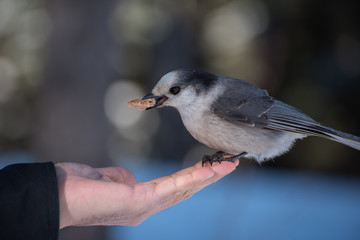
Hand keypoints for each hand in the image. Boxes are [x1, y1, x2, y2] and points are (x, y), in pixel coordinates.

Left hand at [55, 160, 237, 228]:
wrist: (55, 194)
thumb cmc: (78, 186)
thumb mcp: (108, 179)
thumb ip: (123, 179)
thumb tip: (130, 178)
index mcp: (140, 202)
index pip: (174, 190)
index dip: (194, 180)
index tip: (211, 168)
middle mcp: (147, 209)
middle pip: (184, 191)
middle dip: (208, 179)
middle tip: (230, 165)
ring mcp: (145, 208)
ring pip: (183, 190)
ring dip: (207, 178)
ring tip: (228, 166)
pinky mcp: (139, 201)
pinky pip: (171, 188)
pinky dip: (192, 179)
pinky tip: (208, 171)